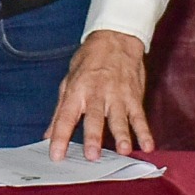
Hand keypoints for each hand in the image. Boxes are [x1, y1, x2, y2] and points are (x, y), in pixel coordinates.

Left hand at [47, 31, 152, 160]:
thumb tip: (47, 135)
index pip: (65, 117)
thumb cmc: (89, 61)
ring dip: (122, 135)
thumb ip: (60, 111)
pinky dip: (145, 131)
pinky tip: (148, 145)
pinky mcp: (134, 96)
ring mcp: (117, 95)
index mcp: (77, 91)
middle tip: (92, 155)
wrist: (116, 39)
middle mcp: (96, 94)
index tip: (56, 155)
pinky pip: (139, 116)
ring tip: (124, 151)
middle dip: (93, 137)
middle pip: (94, 118)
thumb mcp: (68, 81)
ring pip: (119, 118)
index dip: (60, 137)